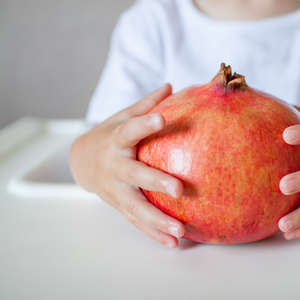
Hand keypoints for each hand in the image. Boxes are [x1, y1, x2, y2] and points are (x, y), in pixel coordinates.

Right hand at [70, 84, 184, 247]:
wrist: (81, 161)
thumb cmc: (110, 135)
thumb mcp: (123, 117)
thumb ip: (146, 106)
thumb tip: (171, 86)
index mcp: (116, 140)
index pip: (130, 129)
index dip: (144, 123)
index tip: (161, 118)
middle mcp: (114, 167)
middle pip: (134, 175)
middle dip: (155, 182)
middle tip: (179, 189)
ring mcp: (115, 190)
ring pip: (136, 207)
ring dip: (158, 221)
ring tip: (181, 231)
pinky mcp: (119, 205)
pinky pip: (137, 221)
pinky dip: (154, 234)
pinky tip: (173, 243)